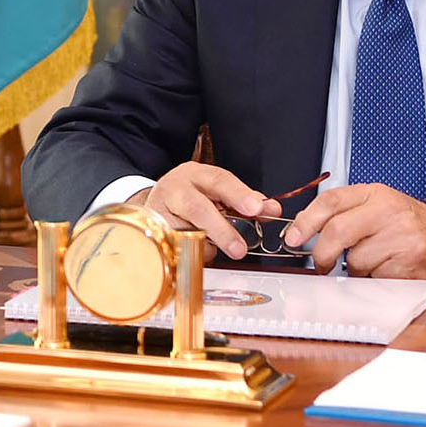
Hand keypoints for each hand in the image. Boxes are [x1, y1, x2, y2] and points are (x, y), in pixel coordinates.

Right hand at [132, 163, 282, 260]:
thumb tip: (272, 209)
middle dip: (221, 228)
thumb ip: (244, 200)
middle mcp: (175, 188)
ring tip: (229, 250)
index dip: (239, 194)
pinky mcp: (153, 231)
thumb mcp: (217, 192)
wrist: (155, 204)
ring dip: (208, 244)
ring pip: (185, 232)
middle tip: (239, 249)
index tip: (256, 208)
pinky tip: (204, 249)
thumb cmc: (191, 196)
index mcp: (196, 174)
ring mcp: (160, 210)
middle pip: (197, 207)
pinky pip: (177, 248)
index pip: (219, 181)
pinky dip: (195, 252)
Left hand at [282, 184, 425, 279]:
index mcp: (375, 194)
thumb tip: (302, 231)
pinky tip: (389, 270)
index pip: (330, 201)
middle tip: (320, 265)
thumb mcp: (379, 206)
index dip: (305, 221)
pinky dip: (375, 279)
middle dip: (322, 254)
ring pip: (356, 260)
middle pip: (338, 232)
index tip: (292, 238)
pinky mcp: (412, 262)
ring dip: (355, 269)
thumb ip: (345, 213)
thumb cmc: (409, 224)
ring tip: (371, 263)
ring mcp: (402, 237)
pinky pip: (377, 277)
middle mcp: (388, 211)